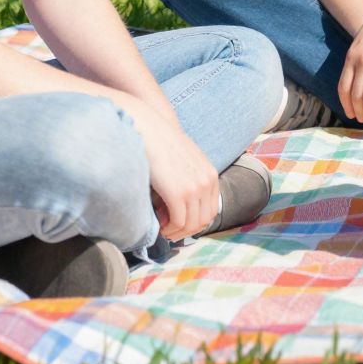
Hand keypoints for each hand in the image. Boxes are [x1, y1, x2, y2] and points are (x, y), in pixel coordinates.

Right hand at [128, 104, 220, 240]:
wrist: (151, 131)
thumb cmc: (163, 145)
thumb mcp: (187, 161)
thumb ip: (191, 180)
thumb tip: (183, 206)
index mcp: (211, 175)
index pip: (211, 211)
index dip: (196, 223)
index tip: (180, 225)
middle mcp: (207, 182)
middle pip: (204, 221)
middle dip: (186, 232)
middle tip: (170, 231)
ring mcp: (194, 189)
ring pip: (191, 225)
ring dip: (177, 232)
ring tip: (163, 230)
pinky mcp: (178, 194)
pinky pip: (179, 222)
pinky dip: (169, 229)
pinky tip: (160, 225)